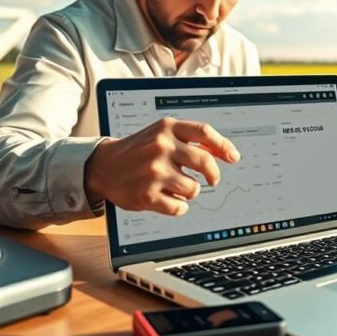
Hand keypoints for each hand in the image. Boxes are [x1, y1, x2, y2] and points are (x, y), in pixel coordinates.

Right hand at [84, 117, 239, 214]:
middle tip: (213, 180)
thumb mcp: (161, 134)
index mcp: (166, 128)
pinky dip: (178, 207)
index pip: (204, 132)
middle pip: (205, 162)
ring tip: (177, 187)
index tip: (233, 157)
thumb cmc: (139, 150)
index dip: (223, 146)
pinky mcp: (146, 195)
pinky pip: (179, 207)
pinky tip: (167, 199)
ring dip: (190, 192)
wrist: (103, 166)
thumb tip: (225, 152)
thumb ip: (190, 139)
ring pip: (194, 189)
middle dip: (214, 174)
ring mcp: (153, 172)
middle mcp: (160, 147)